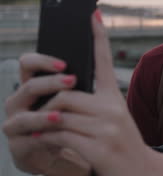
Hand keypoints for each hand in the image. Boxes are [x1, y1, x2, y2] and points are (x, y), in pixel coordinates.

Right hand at [2, 53, 89, 175]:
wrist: (67, 153)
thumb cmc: (71, 121)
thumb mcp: (78, 100)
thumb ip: (80, 84)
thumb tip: (98, 56)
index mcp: (33, 85)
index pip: (29, 65)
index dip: (43, 61)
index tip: (64, 63)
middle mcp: (20, 102)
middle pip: (29, 86)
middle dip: (51, 83)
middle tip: (72, 81)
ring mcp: (16, 124)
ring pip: (25, 115)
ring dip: (43, 115)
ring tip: (60, 115)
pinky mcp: (18, 146)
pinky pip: (28, 139)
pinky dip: (42, 138)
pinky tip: (53, 137)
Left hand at [24, 11, 154, 175]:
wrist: (141, 172)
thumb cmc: (119, 145)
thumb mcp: (110, 120)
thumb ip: (91, 105)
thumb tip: (61, 93)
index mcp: (114, 98)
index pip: (104, 61)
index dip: (98, 36)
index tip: (92, 13)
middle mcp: (113, 109)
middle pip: (66, 94)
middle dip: (45, 105)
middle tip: (33, 115)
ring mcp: (108, 128)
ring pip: (60, 115)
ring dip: (40, 124)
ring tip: (32, 131)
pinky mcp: (100, 147)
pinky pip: (61, 136)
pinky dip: (45, 139)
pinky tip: (40, 142)